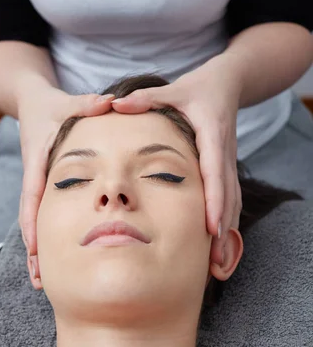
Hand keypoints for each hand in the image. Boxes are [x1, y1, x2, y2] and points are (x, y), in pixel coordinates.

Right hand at [18, 82, 113, 287]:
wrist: (33, 103)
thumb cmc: (52, 106)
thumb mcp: (68, 103)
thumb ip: (87, 104)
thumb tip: (108, 101)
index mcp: (38, 162)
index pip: (34, 196)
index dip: (34, 224)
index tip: (37, 250)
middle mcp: (36, 178)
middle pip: (32, 220)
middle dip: (35, 250)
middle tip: (40, 280)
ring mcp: (41, 185)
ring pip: (38, 223)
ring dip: (40, 251)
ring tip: (43, 282)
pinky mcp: (47, 188)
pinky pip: (46, 216)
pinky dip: (47, 237)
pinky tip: (54, 260)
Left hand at [111, 56, 242, 264]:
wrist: (226, 84)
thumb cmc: (196, 89)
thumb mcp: (172, 90)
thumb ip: (145, 100)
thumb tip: (115, 103)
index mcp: (211, 134)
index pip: (214, 172)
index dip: (214, 201)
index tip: (211, 229)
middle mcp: (224, 152)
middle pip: (227, 196)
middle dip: (222, 229)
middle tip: (215, 260)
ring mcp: (229, 162)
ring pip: (232, 201)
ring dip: (226, 231)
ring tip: (218, 262)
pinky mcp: (227, 168)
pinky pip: (230, 198)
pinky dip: (226, 221)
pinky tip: (218, 243)